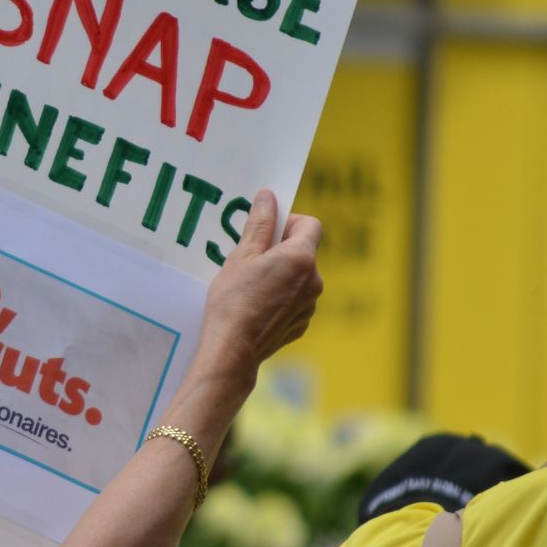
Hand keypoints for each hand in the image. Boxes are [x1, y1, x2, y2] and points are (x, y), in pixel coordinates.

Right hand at [198, 189, 322, 381]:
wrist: (232, 350)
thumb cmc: (234, 300)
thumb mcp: (242, 255)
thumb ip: (260, 223)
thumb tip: (269, 196)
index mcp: (301, 258)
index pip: (310, 224)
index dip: (290, 222)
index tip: (267, 230)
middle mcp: (314, 281)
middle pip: (303, 251)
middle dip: (280, 250)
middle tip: (250, 259)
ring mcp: (310, 305)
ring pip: (299, 277)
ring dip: (280, 274)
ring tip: (250, 285)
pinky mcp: (301, 324)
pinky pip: (295, 301)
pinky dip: (280, 298)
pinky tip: (256, 306)